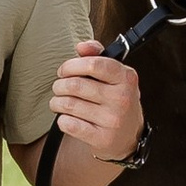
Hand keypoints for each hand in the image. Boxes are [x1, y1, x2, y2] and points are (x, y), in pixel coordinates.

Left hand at [49, 43, 144, 165]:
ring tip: (58, 103)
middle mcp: (122, 98)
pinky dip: (62, 120)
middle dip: (59, 85)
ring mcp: (113, 120)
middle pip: (75, 85)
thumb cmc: (116, 99)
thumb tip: (81, 46)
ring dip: (57, 102)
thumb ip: (97, 55)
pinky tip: (66, 118)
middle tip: (59, 88)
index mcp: (126, 78)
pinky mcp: (103, 138)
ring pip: (69, 105)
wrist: (128, 136)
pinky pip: (70, 125)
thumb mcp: (114, 75)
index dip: (71, 65)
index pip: (93, 64)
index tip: (64, 71)